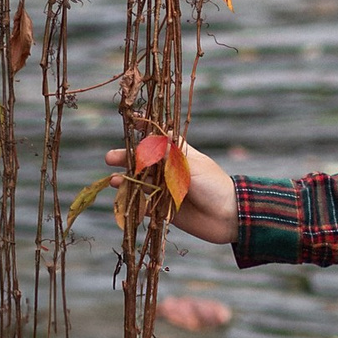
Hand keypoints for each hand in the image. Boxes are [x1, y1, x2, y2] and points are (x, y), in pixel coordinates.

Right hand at [102, 135, 235, 244]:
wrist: (229, 216)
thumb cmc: (214, 185)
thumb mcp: (192, 167)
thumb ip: (170, 157)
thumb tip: (153, 138)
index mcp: (179, 156)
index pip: (159, 139)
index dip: (146, 130)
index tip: (132, 121)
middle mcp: (170, 171)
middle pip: (143, 162)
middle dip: (127, 159)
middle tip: (109, 159)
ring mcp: (166, 191)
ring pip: (141, 184)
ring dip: (127, 181)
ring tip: (114, 181)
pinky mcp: (165, 211)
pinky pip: (145, 208)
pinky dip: (135, 206)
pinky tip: (126, 205)